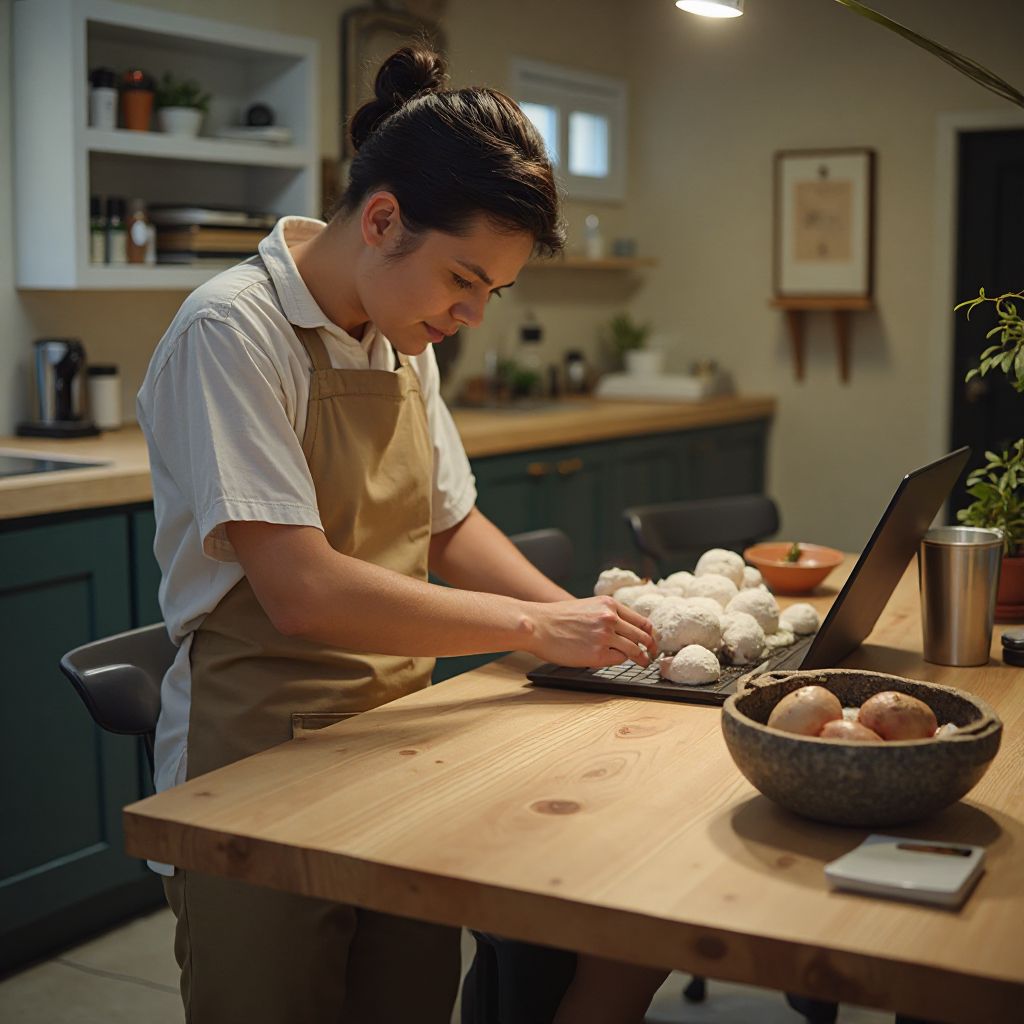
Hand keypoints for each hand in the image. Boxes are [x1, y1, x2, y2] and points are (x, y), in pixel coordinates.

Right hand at [525, 596, 657, 667]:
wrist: (538, 625)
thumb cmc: (558, 618)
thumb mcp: (588, 606)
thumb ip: (606, 614)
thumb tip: (626, 629)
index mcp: (609, 604)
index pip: (641, 620)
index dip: (650, 633)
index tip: (651, 640)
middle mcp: (610, 618)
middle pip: (643, 636)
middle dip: (651, 647)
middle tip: (652, 655)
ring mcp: (605, 636)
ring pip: (634, 650)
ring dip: (641, 659)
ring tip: (643, 663)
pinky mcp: (597, 654)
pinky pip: (618, 660)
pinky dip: (618, 661)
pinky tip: (614, 661)